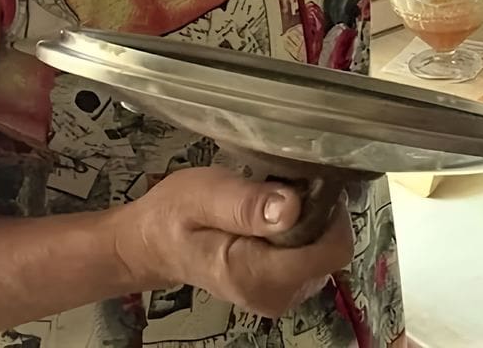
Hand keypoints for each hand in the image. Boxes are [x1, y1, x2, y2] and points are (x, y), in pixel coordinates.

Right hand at [114, 167, 354, 317]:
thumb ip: (246, 205)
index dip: (328, 214)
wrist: (153, 245)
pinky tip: (269, 223)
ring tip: (267, 207)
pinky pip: (311, 258)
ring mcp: (280, 296)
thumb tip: (291, 208)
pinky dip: (300, 236)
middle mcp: (274, 295)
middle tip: (276, 193)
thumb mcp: (203, 195)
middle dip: (315, 216)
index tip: (303, 186)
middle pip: (329, 252)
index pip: (329, 251)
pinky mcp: (282, 289)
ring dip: (307, 225)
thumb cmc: (174, 215)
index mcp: (255, 275)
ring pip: (323, 254)